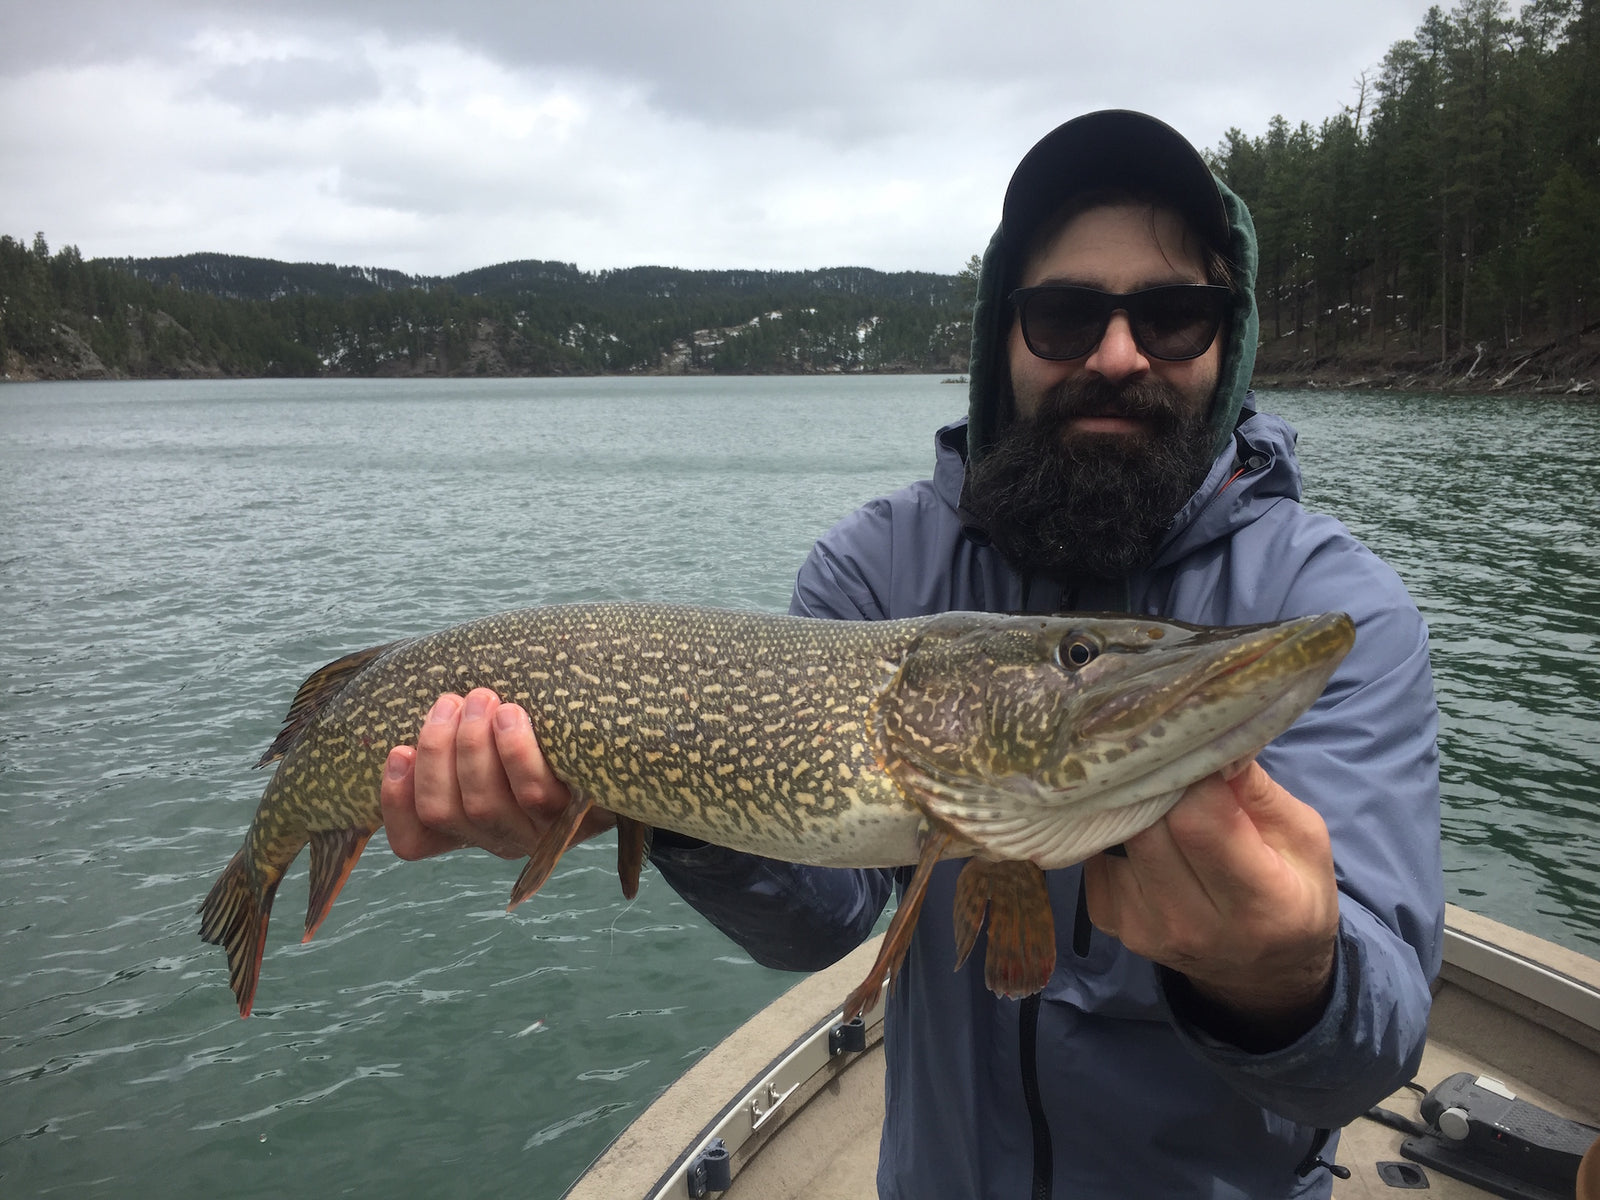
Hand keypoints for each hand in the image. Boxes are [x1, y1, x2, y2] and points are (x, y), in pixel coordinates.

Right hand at [380, 688, 614, 860]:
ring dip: (473, 747)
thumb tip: (433, 689)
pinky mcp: (576, 819)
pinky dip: (516, 752)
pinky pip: (537, 794)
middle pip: (444, 811)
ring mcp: (536, 833)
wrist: (632, 751)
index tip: (396, 750)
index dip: (395, 803)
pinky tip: (511, 715)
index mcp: (469, 826)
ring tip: (482, 698)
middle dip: (438, 751)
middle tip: (450, 701)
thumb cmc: (550, 732)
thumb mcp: (498, 735)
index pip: (414, 841)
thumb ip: (463, 725)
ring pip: (484, 805)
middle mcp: (497, 838)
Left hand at [1082, 761, 1338, 1045]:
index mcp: (1259, 905)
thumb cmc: (1291, 893)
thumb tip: (1214, 742)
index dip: (1197, 780)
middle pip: (1149, 827)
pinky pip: (1097, 855)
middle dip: (1161, 788)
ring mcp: (1143, 928)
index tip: (1204, 760)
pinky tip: (1146, 835)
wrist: (1262, 972)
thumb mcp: (1304, 839)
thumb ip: (1258, 792)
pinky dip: (1118, 835)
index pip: (1199, 821)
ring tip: (1162, 802)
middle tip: (1176, 771)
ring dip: (1137, 809)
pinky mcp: (1109, 921)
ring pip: (1118, 836)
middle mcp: (1193, 924)